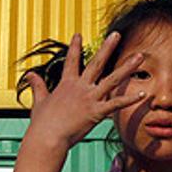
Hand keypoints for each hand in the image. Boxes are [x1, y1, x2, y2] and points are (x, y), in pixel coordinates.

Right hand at [21, 32, 144, 149]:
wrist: (47, 137)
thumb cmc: (42, 123)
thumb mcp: (39, 101)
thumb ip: (37, 85)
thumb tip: (30, 74)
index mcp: (66, 84)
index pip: (71, 61)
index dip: (75, 47)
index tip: (79, 34)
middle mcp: (80, 87)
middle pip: (96, 63)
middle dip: (107, 47)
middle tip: (116, 34)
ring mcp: (89, 98)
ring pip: (112, 79)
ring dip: (127, 67)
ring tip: (140, 56)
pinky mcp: (96, 112)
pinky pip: (116, 104)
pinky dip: (129, 99)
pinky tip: (142, 93)